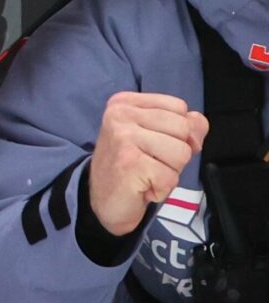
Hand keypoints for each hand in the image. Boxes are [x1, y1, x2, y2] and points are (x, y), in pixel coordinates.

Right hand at [86, 90, 206, 238]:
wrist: (104, 200)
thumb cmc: (132, 167)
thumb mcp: (156, 137)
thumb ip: (184, 125)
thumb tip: (199, 124)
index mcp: (126, 102)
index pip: (178, 107)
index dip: (178, 132)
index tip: (154, 145)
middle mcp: (120, 114)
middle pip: (183, 128)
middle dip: (176, 153)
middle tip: (150, 162)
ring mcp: (123, 136)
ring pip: (182, 152)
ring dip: (170, 172)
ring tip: (147, 174)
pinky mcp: (130, 163)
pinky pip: (171, 176)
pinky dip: (162, 188)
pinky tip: (143, 186)